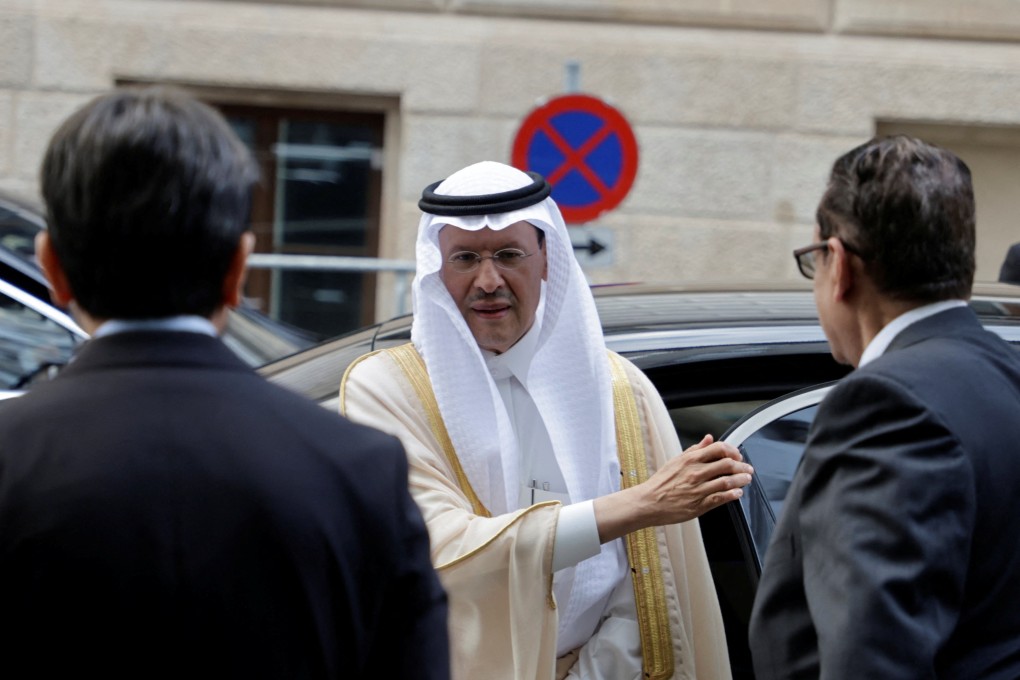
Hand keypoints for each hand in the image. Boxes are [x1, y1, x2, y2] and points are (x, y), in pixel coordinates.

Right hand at [593, 434, 752, 542]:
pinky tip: (737, 493)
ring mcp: (698, 489)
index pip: (718, 449)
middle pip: (727, 465)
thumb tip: (708, 438)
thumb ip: (695, 449)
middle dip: (742, 466)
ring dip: (741, 480)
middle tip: (747, 468)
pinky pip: (720, 498)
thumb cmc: (661, 482)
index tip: (737, 455)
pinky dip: (732, 495)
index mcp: (690, 459)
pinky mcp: (699, 504)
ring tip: (746, 480)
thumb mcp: (676, 460)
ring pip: (727, 482)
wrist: (648, 502)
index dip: (732, 451)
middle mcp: (696, 472)